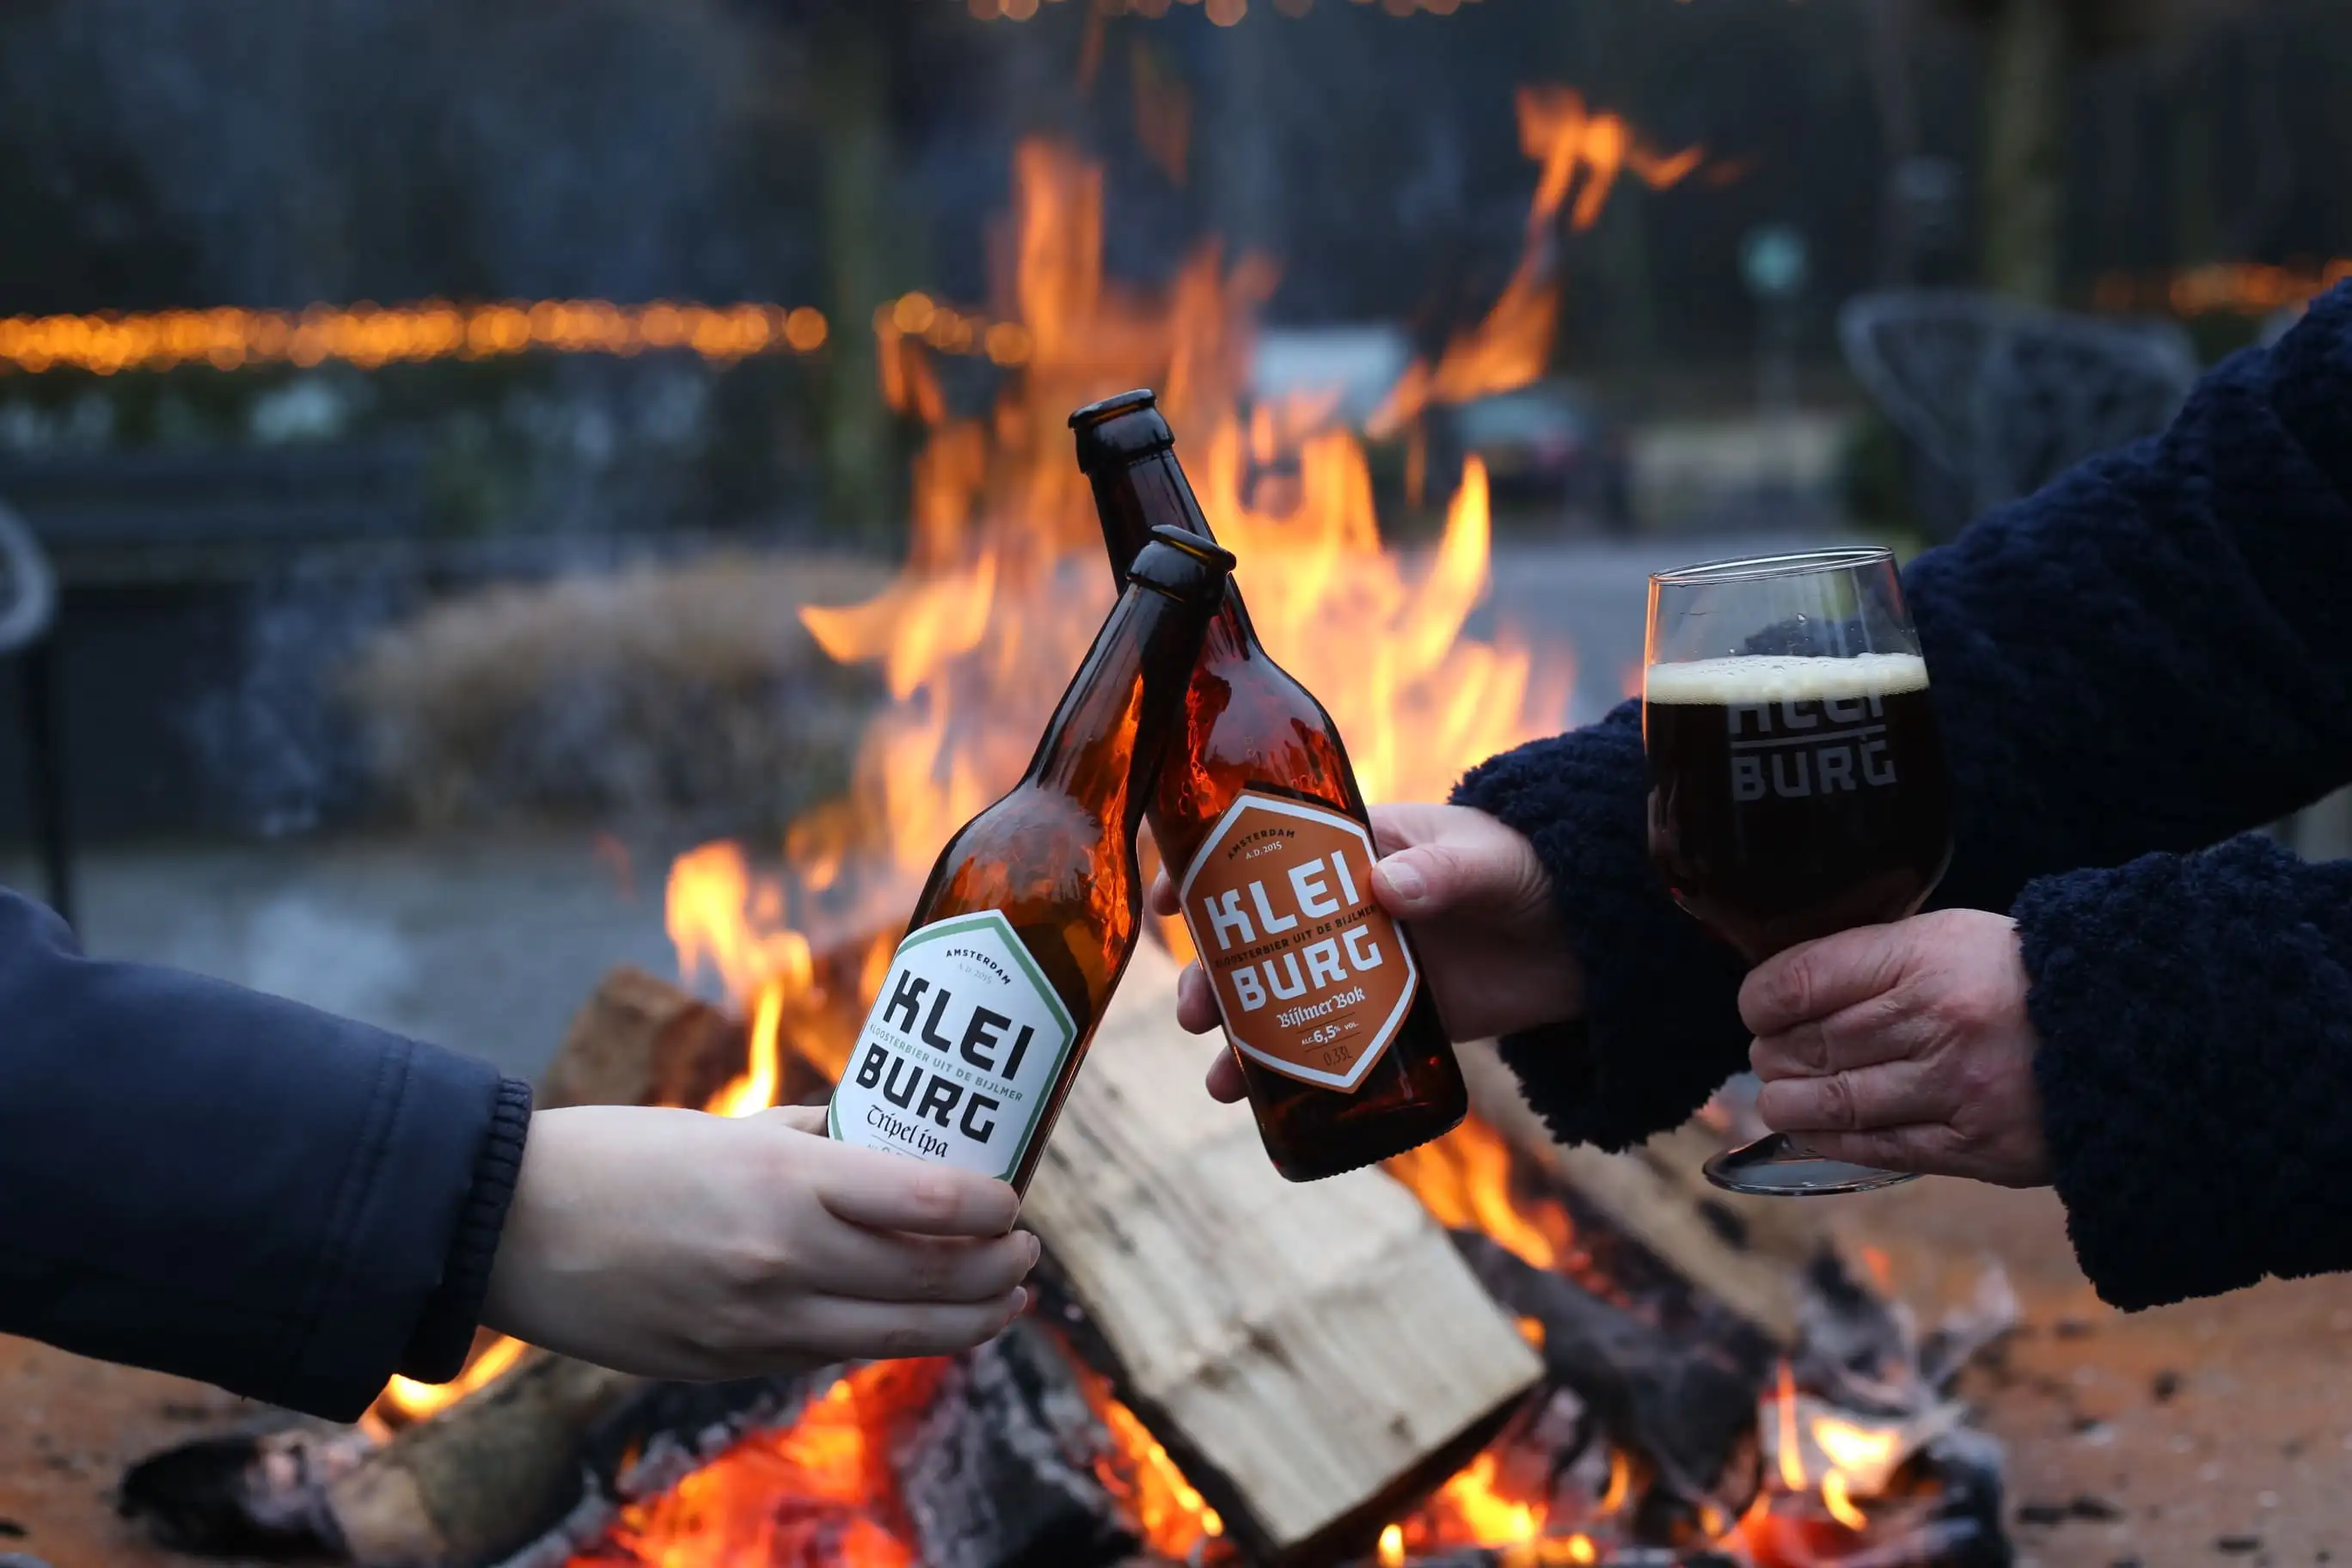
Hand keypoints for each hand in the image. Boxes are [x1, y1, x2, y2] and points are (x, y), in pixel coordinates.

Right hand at [482, 1105, 1036, 1377]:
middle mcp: (785, 1259)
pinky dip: (884, 1339)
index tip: (1017, 1201)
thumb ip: (816, 1141)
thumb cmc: (619, 1156)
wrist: (511, 1227)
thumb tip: (887, 1141)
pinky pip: (830, 1356)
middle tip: (1026, 1256)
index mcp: (788, 1182)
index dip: (996, 1207)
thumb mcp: (730, 1128)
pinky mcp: (728, 1365)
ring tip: (1003, 1305)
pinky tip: (908, 1321)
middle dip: (999, 1272)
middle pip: (934, 1280)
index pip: (935, 1203)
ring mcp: (758, 1325)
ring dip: (967, 1323)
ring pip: (897, 1335)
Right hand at [1151, 802, 1579, 1102]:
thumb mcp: (1490, 862)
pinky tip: (1261, 1104)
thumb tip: (1383, 886)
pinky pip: (1331, 1043)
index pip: (1265, 852)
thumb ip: (1444, 870)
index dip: (1209, 871)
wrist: (1600, 935)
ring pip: (1284, 997)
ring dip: (1241, 1035)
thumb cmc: (1537, 869)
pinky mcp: (1398, 1017)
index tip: (1169, 898)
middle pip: (1259, 938)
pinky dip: (1293, 1072)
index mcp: (1358, 846)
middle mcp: (1349, 906)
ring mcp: (1369, 964)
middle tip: (1195, 1009)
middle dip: (1215, 973)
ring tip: (1220, 1079)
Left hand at [1742, 909, 2051, 1186]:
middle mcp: (1936, 1022)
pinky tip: (1810, 1127)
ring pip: (1832, 1102)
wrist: (2133, 1033)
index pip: (1801, 981)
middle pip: (1808, 1045)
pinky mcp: (1975, 1145)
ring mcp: (1955, 1088)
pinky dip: (1828, 1138)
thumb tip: (1788, 993)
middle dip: (1772, 1053)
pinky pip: (1875, 1147)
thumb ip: (1873, 962)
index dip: (1760, 1001)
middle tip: (1769, 1053)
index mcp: (1925, 957)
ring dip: (1788, 1100)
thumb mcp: (1950, 937)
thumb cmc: (2024, 977)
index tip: (1756, 1008)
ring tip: (1780, 1093)